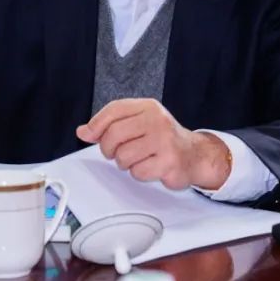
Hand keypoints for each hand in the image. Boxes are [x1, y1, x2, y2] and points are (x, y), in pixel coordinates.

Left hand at [76, 98, 231, 190]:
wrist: (195, 154)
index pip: (113, 110)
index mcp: (148, 107)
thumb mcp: (139, 122)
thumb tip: (84, 131)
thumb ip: (111, 124)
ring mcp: (164, 140)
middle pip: (114, 134)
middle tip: (118, 151)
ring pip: (123, 156)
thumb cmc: (163, 138)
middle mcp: (157, 120)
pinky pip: (138, 172)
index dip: (96, 124)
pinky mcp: (169, 161)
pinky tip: (151, 166)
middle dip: (109, 148)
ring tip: (139, 158)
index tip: (89, 135)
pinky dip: (140, 173)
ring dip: (126, 163)